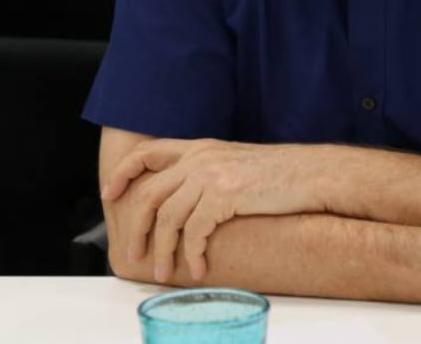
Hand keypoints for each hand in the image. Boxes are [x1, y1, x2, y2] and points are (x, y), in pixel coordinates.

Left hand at [101, 138, 332, 281]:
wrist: (310, 173)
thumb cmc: (279, 173)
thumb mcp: (235, 162)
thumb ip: (208, 171)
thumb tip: (188, 199)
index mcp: (200, 148)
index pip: (148, 152)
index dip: (123, 173)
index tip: (110, 194)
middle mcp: (200, 158)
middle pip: (150, 193)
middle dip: (137, 228)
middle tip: (134, 253)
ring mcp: (211, 175)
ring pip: (168, 218)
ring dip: (163, 251)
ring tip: (164, 272)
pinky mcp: (224, 195)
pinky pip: (195, 232)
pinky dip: (192, 255)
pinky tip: (200, 268)